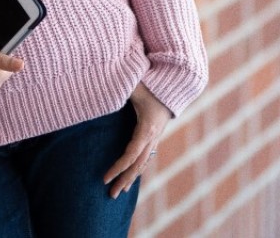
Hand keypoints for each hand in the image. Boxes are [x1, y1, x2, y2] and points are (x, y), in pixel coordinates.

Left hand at [103, 82, 171, 198]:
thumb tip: (104, 86)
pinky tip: (130, 179)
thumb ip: (120, 86)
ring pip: (143, 164)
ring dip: (131, 179)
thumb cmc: (152, 85)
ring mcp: (155, 138)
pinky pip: (145, 158)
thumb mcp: (135, 86)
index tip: (105, 179)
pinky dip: (137, 170)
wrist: (175, 85)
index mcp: (147, 128)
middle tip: (110, 195)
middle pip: (137, 165)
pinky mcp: (155, 137)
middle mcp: (152, 137)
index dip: (118, 168)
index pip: (131, 155)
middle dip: (123, 180)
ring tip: (118, 192)